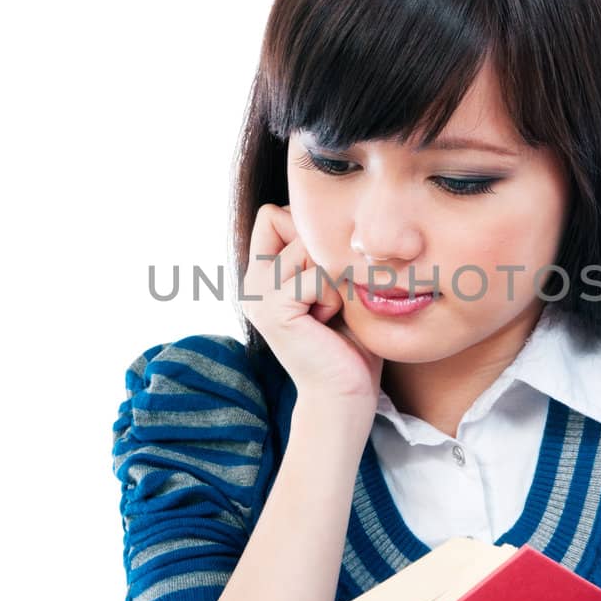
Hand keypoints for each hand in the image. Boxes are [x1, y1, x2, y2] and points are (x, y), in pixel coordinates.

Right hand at [241, 202, 383, 412]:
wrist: (343, 397)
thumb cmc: (349, 343)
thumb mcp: (334, 285)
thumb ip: (321, 251)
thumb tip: (334, 204)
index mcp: (261, 275)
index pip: (275, 214)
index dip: (308, 233)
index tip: (323, 277)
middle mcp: (251, 281)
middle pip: (290, 221)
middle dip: (322, 253)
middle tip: (327, 299)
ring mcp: (257, 293)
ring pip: (308, 245)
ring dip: (332, 276)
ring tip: (328, 311)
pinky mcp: (273, 308)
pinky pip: (318, 273)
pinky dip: (334, 295)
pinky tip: (329, 322)